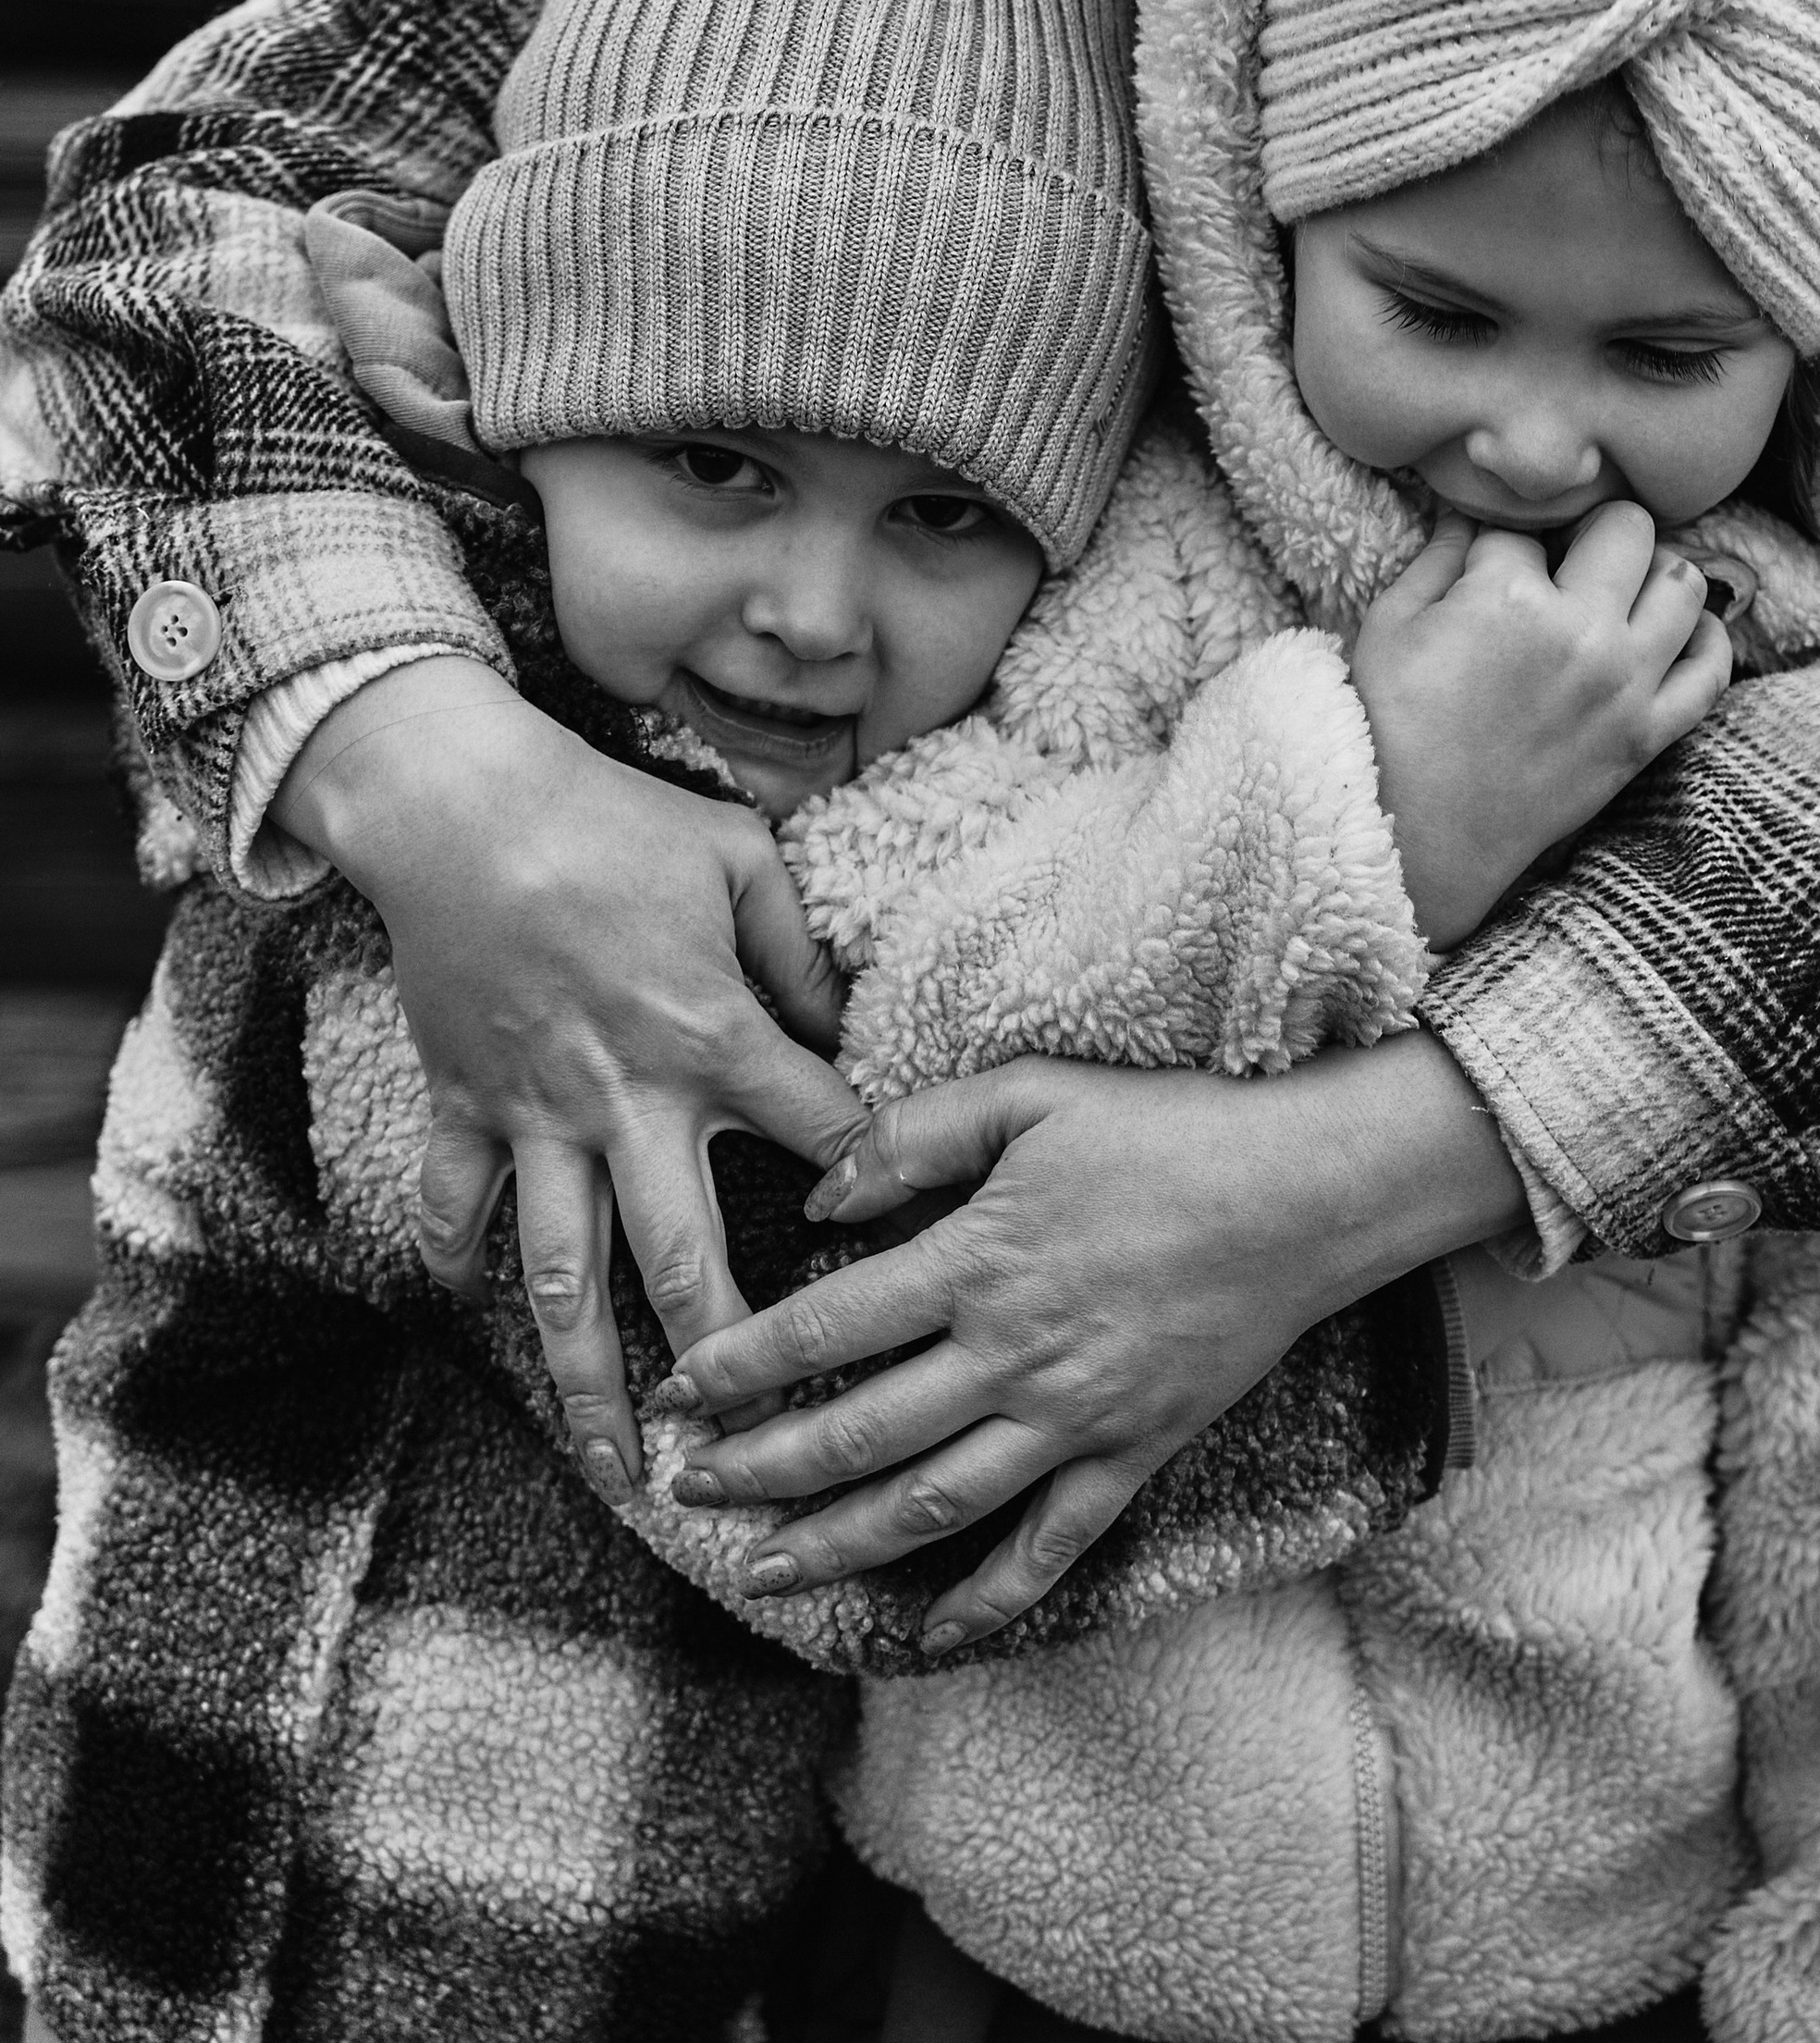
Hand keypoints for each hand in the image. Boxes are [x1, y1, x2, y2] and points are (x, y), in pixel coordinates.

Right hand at [276, 657, 868, 1490]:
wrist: (463, 805)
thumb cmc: (615, 820)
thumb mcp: (741, 857)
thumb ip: (803, 950)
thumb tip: (851, 1019)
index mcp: (714, 1036)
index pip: (822, 1136)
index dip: (872, 1192)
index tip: (910, 1265)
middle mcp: (629, 1099)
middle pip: (683, 1261)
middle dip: (725, 1367)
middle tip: (757, 1456)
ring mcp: (536, 1114)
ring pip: (562, 1276)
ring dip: (587, 1381)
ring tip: (618, 1472)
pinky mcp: (463, 1103)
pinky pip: (452, 1205)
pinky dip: (454, 1261)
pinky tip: (470, 1313)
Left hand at [652, 1030, 1525, 1648]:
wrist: (1305, 1194)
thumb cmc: (1166, 1130)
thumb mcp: (1031, 1095)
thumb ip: (914, 1134)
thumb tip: (820, 1191)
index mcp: (977, 1261)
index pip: (823, 1330)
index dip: (735, 1367)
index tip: (673, 1392)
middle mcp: (1011, 1356)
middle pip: (855, 1435)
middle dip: (756, 1471)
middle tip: (682, 1490)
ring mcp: (1070, 1420)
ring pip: (928, 1508)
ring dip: (833, 1547)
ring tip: (758, 1569)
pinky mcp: (1128, 1458)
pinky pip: (1046, 1553)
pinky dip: (985, 1604)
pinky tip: (927, 1636)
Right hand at [1352, 505, 1734, 943]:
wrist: (1416, 836)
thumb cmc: (1388, 728)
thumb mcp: (1388, 624)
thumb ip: (1436, 557)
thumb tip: (1468, 516)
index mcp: (1507, 597)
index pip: (1524, 527)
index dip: (1499, 540)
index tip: (1484, 567)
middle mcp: (1580, 632)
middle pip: (1626, 528)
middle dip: (1591, 530)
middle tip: (1563, 560)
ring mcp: (1623, 686)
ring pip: (1684, 584)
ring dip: (1654, 572)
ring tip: (1618, 590)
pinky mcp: (1644, 736)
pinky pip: (1711, 672)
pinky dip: (1707, 640)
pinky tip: (1678, 630)